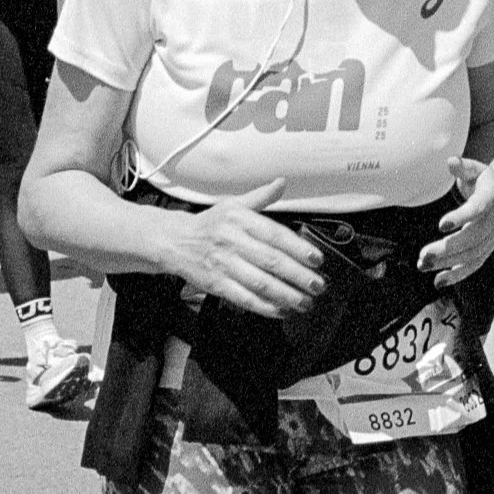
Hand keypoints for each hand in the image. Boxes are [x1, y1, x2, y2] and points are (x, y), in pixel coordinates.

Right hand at [162, 179, 324, 318]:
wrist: (175, 241)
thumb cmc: (209, 224)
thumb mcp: (233, 204)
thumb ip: (260, 196)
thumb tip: (281, 183)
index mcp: (240, 219)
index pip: (275, 234)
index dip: (298, 248)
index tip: (316, 259)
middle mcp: (232, 241)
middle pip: (271, 261)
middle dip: (298, 275)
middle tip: (318, 284)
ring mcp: (223, 264)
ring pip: (259, 282)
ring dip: (285, 295)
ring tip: (305, 301)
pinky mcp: (215, 284)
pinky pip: (243, 298)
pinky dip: (264, 306)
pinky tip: (281, 310)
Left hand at [419, 157, 493, 288]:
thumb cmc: (483, 178)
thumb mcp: (475, 169)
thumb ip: (462, 167)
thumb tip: (451, 160)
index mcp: (492, 195)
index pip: (478, 208)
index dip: (462, 216)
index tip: (441, 224)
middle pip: (474, 237)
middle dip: (449, 248)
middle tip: (425, 255)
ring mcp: (493, 236)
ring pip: (473, 253)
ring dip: (448, 262)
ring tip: (423, 265)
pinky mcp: (488, 248)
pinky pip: (475, 264)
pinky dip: (458, 274)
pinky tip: (439, 281)